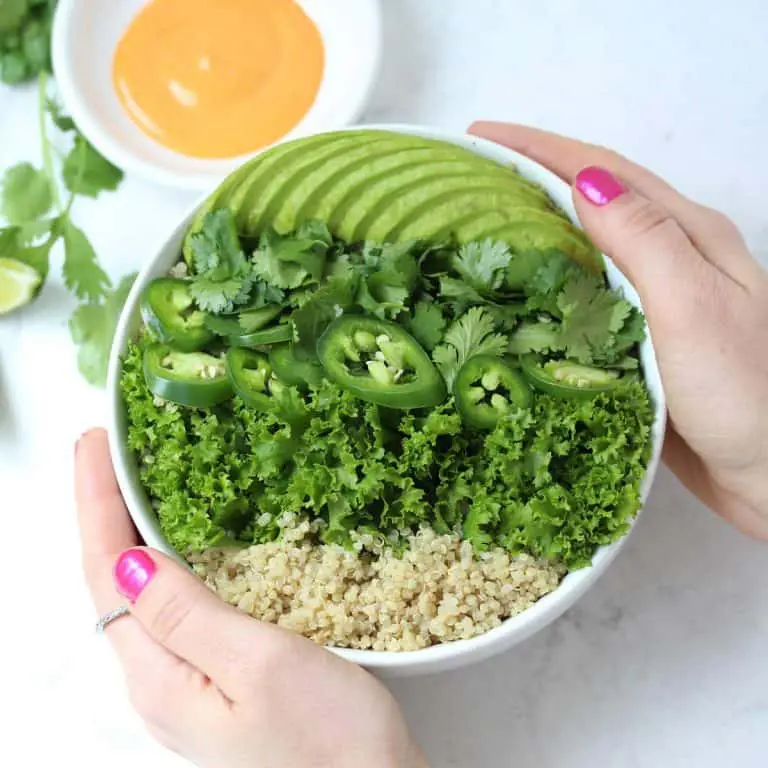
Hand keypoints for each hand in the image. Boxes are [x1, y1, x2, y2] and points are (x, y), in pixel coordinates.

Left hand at [75, 429, 426, 767]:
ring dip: (129, 534)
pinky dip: (164, 563)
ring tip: (132, 484)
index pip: (106, 572)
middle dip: (102, 511)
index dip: (96, 503)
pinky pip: (169, 611)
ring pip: (139, 595)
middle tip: (108, 449)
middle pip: (111, 582)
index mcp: (160, 677)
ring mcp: (186, 687)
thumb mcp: (260, 664)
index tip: (94, 442)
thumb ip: (187, 614)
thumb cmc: (329, 740)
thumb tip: (127, 559)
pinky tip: (180, 547)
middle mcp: (160, 685)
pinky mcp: (214, 685)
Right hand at [470, 122, 767, 539]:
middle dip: (530, 178)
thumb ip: (643, 241)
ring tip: (480, 229)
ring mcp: (656, 301)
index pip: (603, 170)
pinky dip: (546, 284)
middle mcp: (671, 259)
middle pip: (592, 199)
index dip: (539, 147)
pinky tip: (517, 295)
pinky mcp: (640, 341)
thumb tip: (582, 180)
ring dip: (535, 228)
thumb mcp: (693, 307)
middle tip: (469, 180)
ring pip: (585, 248)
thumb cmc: (744, 394)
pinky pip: (584, 297)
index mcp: (686, 235)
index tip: (479, 137)